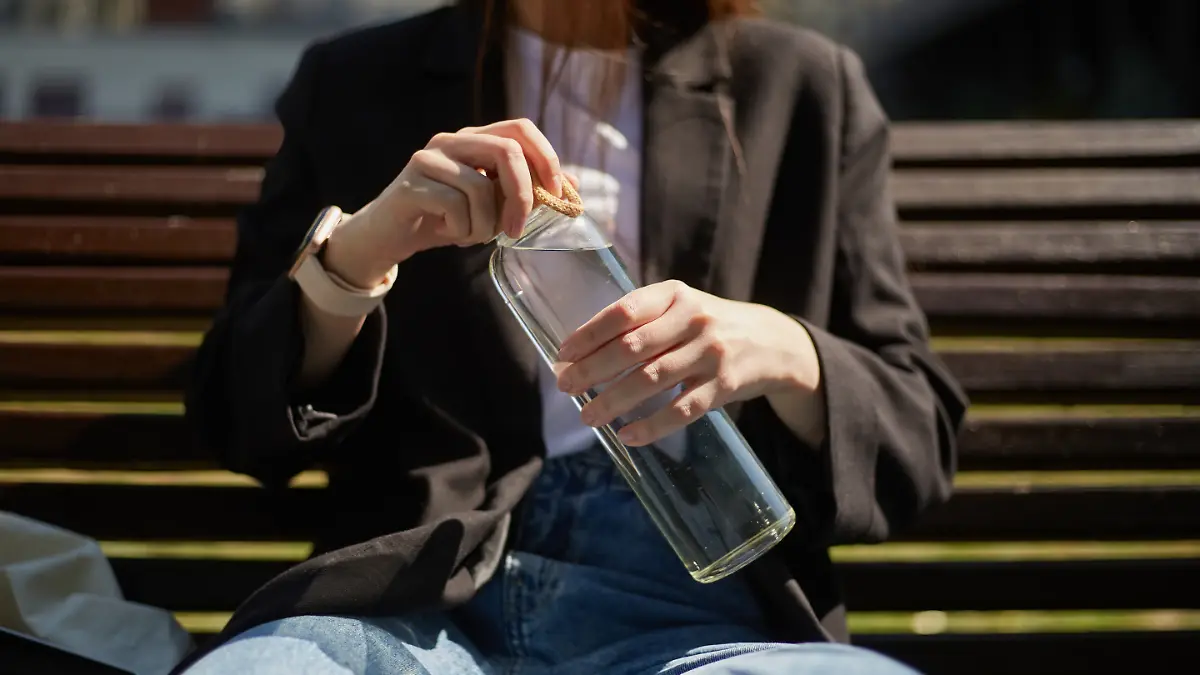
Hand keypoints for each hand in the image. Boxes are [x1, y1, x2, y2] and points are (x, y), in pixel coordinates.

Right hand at [324, 119, 562, 287]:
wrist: (391, 236)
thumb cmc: (445, 219)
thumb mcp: (492, 206)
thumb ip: (525, 192)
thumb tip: (573, 187)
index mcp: (475, 138)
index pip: (520, 128)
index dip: (546, 157)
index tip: (557, 193)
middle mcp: (452, 141)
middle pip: (506, 151)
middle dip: (522, 196)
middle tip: (517, 230)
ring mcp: (429, 159)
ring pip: (481, 187)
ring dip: (485, 224)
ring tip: (472, 235)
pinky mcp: (412, 184)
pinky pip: (456, 207)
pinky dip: (463, 230)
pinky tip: (451, 233)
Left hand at [555, 280, 822, 446]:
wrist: (772, 341)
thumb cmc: (707, 325)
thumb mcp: (679, 307)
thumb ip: (640, 321)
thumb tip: (578, 355)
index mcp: (674, 294)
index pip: (624, 311)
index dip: (589, 334)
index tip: (562, 355)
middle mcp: (693, 319)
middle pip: (633, 346)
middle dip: (593, 369)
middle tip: (565, 387)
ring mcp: (711, 354)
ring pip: (653, 379)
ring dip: (614, 400)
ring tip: (587, 416)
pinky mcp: (724, 386)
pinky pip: (682, 410)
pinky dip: (651, 426)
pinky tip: (627, 435)